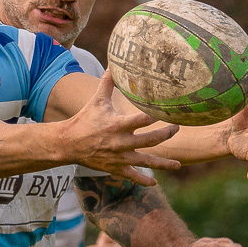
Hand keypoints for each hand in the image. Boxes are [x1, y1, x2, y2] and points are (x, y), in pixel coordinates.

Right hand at [63, 70, 179, 183]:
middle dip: (166, 135)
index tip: (170, 110)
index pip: (141, 119)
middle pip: (150, 140)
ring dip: (163, 163)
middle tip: (177, 128)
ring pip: (146, 161)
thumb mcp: (96, 101)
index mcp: (117, 125)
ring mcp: (119, 157)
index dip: (156, 115)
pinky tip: (154, 182)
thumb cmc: (85, 120)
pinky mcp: (115, 168)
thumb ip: (107, 84)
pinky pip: (132, 175)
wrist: (69, 144)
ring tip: (178, 164)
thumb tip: (113, 64)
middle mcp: (121, 142)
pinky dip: (143, 180)